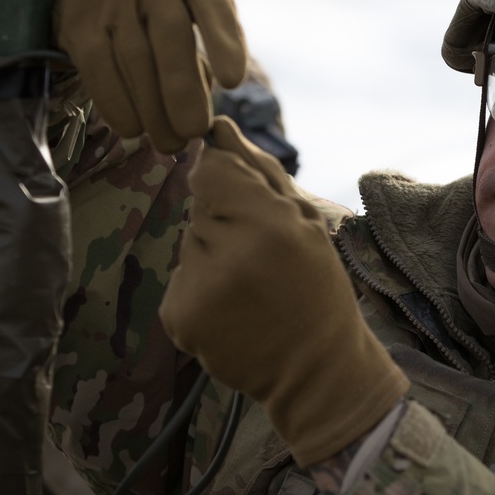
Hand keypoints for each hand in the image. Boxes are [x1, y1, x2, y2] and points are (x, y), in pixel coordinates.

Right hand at [53, 0, 247, 153]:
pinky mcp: (76, 20)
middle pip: (170, 34)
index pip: (211, 0)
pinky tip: (133, 129)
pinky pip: (98, 67)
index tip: (234, 82)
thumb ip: (208, 43)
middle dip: (184, 90)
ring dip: (154, 108)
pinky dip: (117, 103)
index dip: (224, 40)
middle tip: (195, 131)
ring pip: (134, 57)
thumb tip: (208, 106)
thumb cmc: (157, 4)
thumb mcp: (190, 6)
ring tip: (171, 143)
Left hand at [159, 117, 408, 466]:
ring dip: (210, 259)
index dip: (230, 188)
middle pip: (198, 208)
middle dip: (224, 226)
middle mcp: (230, 253)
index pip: (211, 171)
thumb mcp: (306, 222)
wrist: (316, 369)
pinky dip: (197, 293)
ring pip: (187, 244)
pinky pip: (177, 281)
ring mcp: (199, 288)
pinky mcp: (178, 317)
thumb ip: (260, 171)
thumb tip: (218, 125)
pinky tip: (230, 312)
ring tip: (247, 290)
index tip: (252, 216)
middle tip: (260, 264)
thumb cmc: (317, 288)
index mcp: (270, 224)